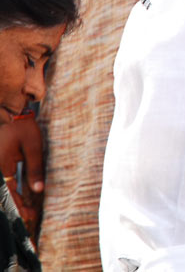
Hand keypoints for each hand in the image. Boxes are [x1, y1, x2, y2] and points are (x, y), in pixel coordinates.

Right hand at [0, 116, 44, 236]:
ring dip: (13, 199)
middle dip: (15, 206)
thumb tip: (38, 190)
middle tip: (29, 216)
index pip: (9, 193)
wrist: (12, 112)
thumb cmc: (23, 127)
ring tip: (26, 209)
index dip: (18, 206)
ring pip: (3, 188)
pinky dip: (11, 189)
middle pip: (4, 193)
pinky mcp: (0, 162)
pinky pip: (4, 180)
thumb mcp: (33, 147)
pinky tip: (18, 194)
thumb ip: (35, 168)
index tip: (29, 216)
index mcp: (2, 166)